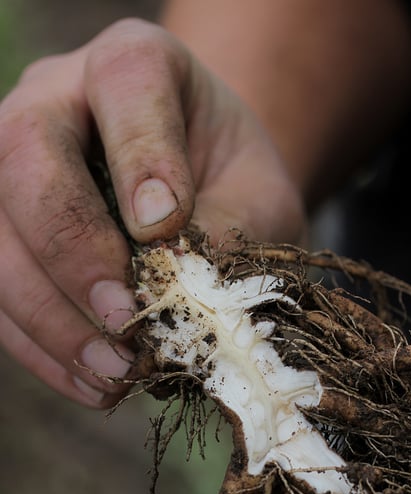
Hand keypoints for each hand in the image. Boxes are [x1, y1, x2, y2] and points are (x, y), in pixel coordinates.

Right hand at [0, 18, 302, 406]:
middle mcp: (56, 100)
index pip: (125, 83)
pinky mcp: (5, 233)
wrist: (202, 190)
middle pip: (27, 154)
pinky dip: (41, 349)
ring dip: (50, 318)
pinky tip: (92, 386)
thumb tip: (180, 300)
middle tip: (125, 321)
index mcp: (134, 65)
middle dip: (72, 249)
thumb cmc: (234, 186)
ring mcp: (15, 166)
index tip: (166, 228)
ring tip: (114, 373)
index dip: (141, 155)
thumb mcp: (260, 199)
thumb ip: (229, 232)